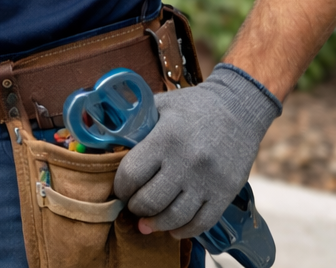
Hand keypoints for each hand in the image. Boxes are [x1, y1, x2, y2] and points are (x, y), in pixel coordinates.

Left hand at [112, 66, 280, 238]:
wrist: (239, 107)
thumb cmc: (193, 106)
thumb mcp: (159, 105)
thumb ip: (132, 121)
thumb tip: (96, 128)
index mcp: (166, 139)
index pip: (132, 175)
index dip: (120, 188)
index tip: (119, 189)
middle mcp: (187, 162)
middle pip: (150, 201)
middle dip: (135, 208)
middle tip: (132, 206)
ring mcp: (208, 181)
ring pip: (175, 217)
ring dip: (155, 224)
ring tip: (146, 223)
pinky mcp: (226, 193)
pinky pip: (202, 223)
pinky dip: (183, 231)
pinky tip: (173, 229)